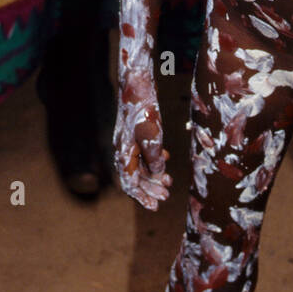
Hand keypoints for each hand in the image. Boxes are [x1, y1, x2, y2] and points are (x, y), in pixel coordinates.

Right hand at [113, 70, 171, 209]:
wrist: (137, 84)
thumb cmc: (144, 110)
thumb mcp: (152, 136)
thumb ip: (154, 157)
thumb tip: (158, 172)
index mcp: (124, 154)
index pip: (130, 184)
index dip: (142, 196)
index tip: (155, 206)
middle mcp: (123, 150)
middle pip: (135, 178)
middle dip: (150, 188)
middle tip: (166, 195)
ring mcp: (128, 142)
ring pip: (140, 166)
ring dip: (153, 175)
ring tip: (168, 181)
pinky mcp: (135, 133)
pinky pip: (142, 153)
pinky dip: (153, 160)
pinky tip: (166, 158)